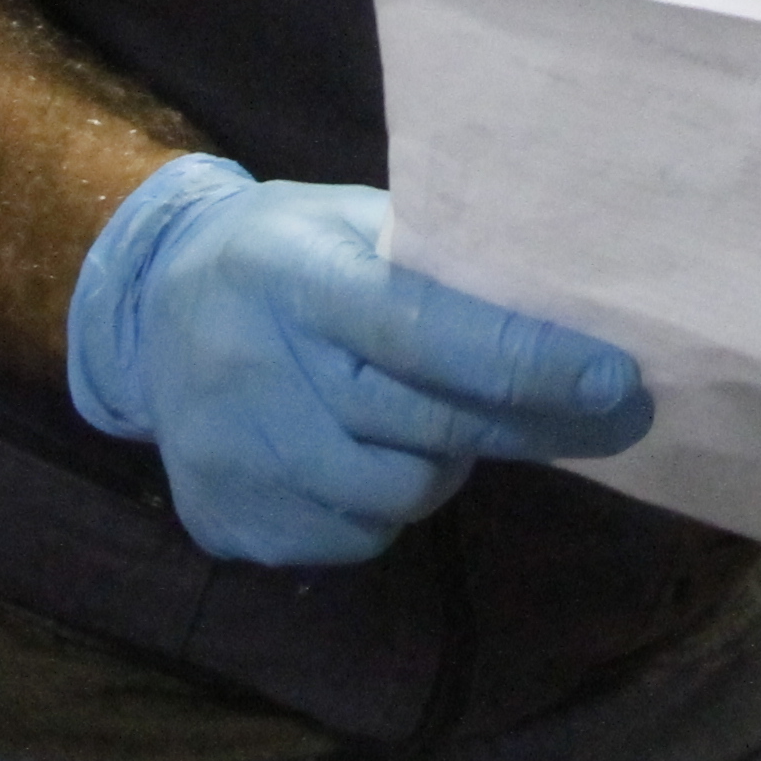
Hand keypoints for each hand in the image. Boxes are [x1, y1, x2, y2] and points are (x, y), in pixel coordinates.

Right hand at [66, 157, 652, 567]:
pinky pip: (353, 538)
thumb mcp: (350, 222)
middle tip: (611, 415)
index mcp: (290, 276)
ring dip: (449, 467)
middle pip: (424, 423)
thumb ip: (439, 263)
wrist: (145, 312)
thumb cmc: (288, 254)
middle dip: (531, 423)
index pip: (419, 328)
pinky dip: (387, 507)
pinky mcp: (225, 522)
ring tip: (446, 424)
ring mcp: (231, 458)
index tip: (614, 379)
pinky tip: (372, 456)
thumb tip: (573, 305)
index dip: (521, 359)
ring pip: (398, 496)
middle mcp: (250, 369)